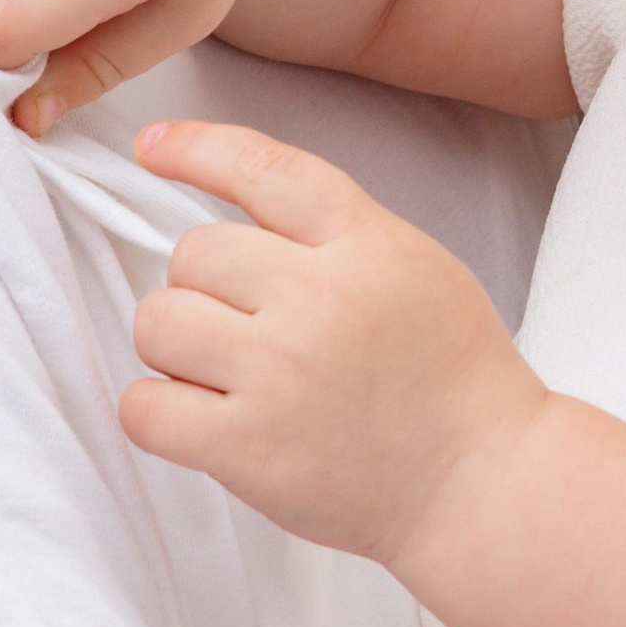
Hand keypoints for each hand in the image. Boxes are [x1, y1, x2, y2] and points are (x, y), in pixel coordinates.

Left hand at [120, 118, 540, 574]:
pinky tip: (198, 417)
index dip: (198, 149)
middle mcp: (319, 299)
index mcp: (366, 244)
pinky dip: (157, 410)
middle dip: (204, 287)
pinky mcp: (246, 448)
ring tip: (225, 373)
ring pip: (157, 322)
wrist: (482, 478)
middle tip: (246, 327)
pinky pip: (143, 407)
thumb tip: (232, 220)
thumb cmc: (452, 378)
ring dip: (176, 346)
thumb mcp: (417, 266)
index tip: (155, 147)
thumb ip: (335, 233)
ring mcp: (279, 373)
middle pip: (193, 253)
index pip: (264, 169)